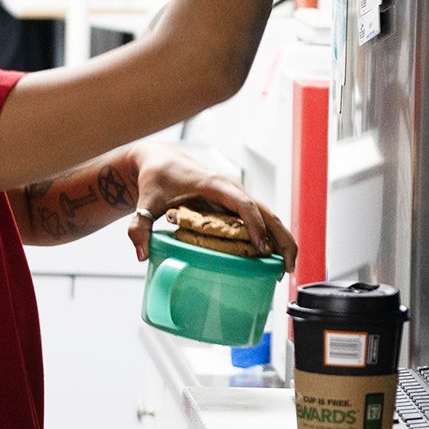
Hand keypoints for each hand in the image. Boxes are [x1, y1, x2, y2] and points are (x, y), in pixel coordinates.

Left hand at [126, 144, 296, 273]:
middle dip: (282, 238)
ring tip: (286, 268)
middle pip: (267, 211)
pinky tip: (272, 258)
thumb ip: (140, 225)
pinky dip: (270, 236)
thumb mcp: (146, 201)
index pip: (244, 205)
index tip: (262, 249)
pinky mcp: (234, 204)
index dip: (255, 226)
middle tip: (287, 267)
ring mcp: (235, 196)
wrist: (159, 160)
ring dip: (281, 239)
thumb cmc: (155, 177)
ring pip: (268, 215)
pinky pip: (259, 219)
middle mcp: (231, 189)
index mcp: (214, 185)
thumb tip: (141, 254)